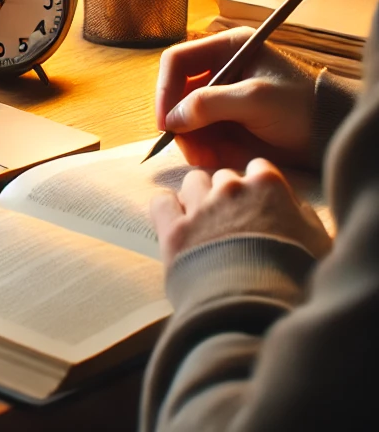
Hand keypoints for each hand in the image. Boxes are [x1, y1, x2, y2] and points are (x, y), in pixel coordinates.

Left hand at [150, 158, 331, 267]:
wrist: (257, 313)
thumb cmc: (296, 281)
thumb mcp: (319, 244)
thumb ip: (303, 215)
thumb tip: (292, 205)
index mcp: (267, 186)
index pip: (259, 169)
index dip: (259, 189)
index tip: (261, 206)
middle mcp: (230, 188)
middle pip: (224, 178)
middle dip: (230, 196)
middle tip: (236, 224)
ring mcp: (199, 207)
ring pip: (192, 183)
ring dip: (198, 198)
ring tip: (206, 225)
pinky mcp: (173, 229)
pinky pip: (162, 202)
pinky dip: (168, 210)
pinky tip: (177, 224)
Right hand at [156, 27, 318, 169]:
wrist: (332, 135)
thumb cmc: (300, 107)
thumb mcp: (255, 99)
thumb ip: (210, 104)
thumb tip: (170, 120)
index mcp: (226, 48)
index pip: (177, 61)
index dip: (165, 89)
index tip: (165, 121)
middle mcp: (219, 69)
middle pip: (176, 91)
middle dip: (178, 119)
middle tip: (186, 145)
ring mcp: (221, 97)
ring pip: (184, 116)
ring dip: (188, 137)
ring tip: (203, 157)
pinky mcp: (226, 122)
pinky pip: (199, 134)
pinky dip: (200, 148)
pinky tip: (211, 159)